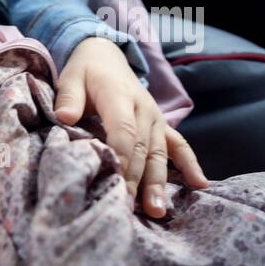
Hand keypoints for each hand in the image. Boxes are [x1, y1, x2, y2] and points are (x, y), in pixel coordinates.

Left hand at [52, 36, 208, 217]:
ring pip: (160, 153)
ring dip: (159, 182)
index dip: (121, 157)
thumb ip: (69, 98)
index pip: (124, 129)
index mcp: (119, 95)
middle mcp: (143, 108)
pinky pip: (179, 144)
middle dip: (137, 179)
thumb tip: (64, 118)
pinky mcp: (161, 124)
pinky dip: (190, 163)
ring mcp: (155, 117)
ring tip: (156, 210)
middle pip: (143, 148)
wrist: (106, 55)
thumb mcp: (71, 78)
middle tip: (129, 208)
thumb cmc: (85, 72)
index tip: (116, 183)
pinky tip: (200, 184)